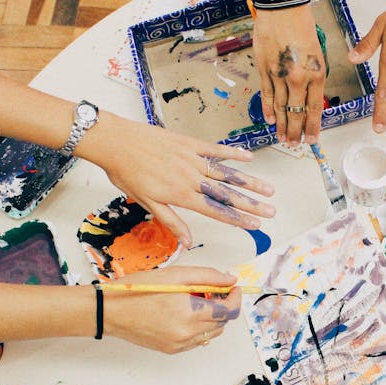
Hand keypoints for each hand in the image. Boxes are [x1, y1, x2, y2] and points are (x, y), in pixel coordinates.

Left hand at [81, 115, 275, 247]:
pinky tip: (249, 157)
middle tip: (271, 211)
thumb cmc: (126, 172)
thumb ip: (171, 221)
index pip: (216, 210)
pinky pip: (215, 149)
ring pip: (227, 173)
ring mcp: (192, 158)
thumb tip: (187, 242)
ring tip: (268, 189)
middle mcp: (191, 177)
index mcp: (181, 194)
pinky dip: (233, 153)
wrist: (114, 141)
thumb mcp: (146, 202)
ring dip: (249, 182)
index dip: (238, 219)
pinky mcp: (189, 143)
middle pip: (227, 194)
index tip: (255, 225)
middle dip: (252, 204)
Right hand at [103, 267, 241, 353]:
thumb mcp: (176, 274)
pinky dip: (198, 327)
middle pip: (222, 322)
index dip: (235, 298)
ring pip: (211, 333)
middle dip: (222, 305)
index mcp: (190, 312)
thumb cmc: (138, 289)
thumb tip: (230, 279)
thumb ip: (208, 276)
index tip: (233, 288)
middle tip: (210, 290)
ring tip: (195, 301)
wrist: (110, 311)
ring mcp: (180, 344)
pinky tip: (184, 313)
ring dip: (211, 317)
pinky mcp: (172, 349)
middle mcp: (187, 333)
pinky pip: (196, 340)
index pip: (228, 311)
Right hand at [253, 4, 325, 145]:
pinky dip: (269, 110)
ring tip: (283, 138)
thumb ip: (314, 77)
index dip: (312, 127)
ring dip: (282, 126)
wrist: (283, 10)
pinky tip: (271, 121)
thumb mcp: (318, 54)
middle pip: (296, 113)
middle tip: (295, 144)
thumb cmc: (302, 28)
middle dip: (296, 132)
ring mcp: (280, 76)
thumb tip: (310, 98)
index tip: (312, 140)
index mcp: (316, 74)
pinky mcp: (265, 70)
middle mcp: (298, 79)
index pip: (314, 109)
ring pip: (281, 108)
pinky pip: (267, 95)